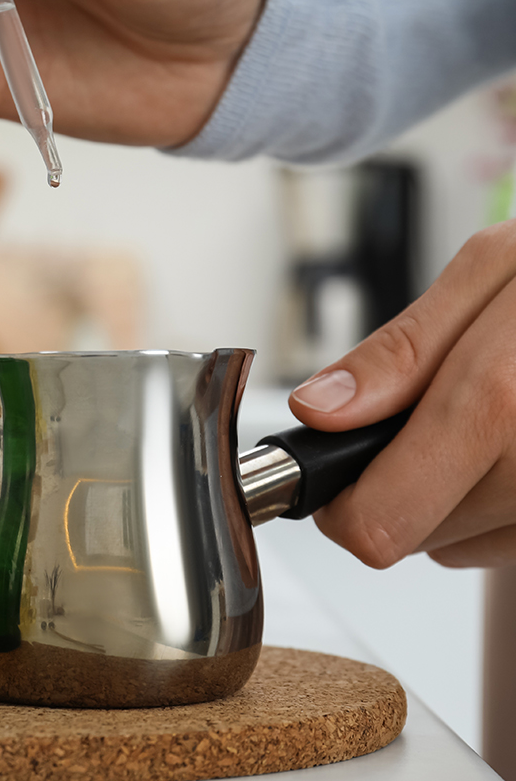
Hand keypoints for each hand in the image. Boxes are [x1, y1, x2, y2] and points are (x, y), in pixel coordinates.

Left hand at [288, 219, 515, 568]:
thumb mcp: (494, 273)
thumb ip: (401, 351)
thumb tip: (321, 409)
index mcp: (503, 401)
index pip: (387, 518)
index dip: (345, 507)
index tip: (334, 478)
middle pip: (423, 536)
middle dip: (402, 484)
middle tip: (432, 417)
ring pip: (471, 546)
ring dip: (458, 495)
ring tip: (494, 416)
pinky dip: (504, 504)